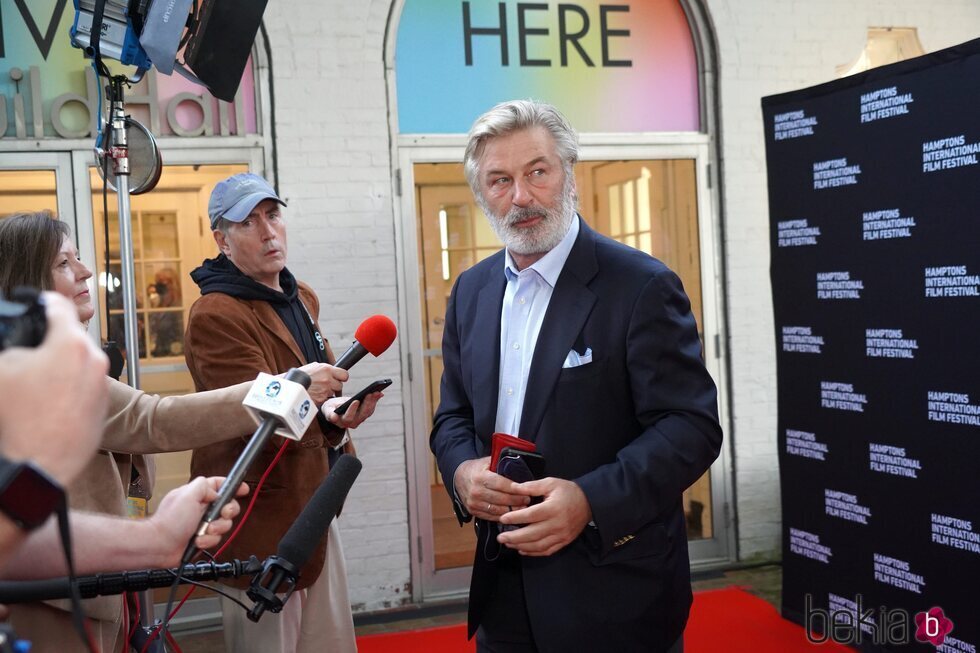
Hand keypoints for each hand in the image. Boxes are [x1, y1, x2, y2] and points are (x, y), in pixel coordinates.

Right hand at [0, 292, 107, 484]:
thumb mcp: (1, 370)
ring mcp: (101, 384)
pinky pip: (84, 385)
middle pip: (70, 336)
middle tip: (28, 349)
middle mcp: (94, 360)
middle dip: (49, 340)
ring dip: (59, 364)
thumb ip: (13, 346)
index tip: (34, 304)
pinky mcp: (102, 406)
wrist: (38, 466)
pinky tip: (47, 399)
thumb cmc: (17, 417)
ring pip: (78, 361)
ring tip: (35, 380)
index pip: (59, 305)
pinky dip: (68, 385)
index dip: (42, 302)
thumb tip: (21, 343)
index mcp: (70, 344)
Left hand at [149, 476, 248, 563]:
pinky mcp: (204, 539)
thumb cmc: (170, 520)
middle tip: (223, 514)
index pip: (219, 485)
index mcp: (198, 495)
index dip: (233, 486)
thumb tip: (216, 493)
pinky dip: (208, 541)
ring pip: (225, 524)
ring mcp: (203, 524)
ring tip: (204, 531)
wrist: (160, 546)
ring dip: (217, 528)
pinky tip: (198, 541)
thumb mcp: (188, 495)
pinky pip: (217, 539)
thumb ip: (204, 486)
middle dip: (228, 511)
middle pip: (228, 506)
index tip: (243, 489)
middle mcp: (202, 508)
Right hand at [296, 362, 348, 403]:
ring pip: (332, 393)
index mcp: (327, 369)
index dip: (342, 377)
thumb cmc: (300, 375)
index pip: (344, 375)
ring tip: (317, 389)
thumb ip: (326, 369)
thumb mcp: (314, 366)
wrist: (290, 386)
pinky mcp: (320, 400)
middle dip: (334, 386)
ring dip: (327, 392)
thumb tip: (334, 370)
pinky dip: (321, 398)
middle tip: (326, 385)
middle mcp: (327, 380)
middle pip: (340, 386)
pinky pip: (325, 399)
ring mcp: (324, 391)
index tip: (340, 378)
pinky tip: (314, 394)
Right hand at [322, 391, 382, 428]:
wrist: (336, 410)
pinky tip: (379, 393)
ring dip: (373, 401)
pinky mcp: (365, 414)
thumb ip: (330, 414)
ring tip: (376, 392)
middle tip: (370, 393)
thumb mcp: (327, 410)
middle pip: (362, 414)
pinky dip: (375, 400)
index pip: (348, 417)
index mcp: (342, 422)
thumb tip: (333, 418)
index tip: (356, 400)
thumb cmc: (331, 408)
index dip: (352, 409)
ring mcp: (360, 419)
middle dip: (367, 403)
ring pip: (368, 411)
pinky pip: (371, 408)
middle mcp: (353, 423)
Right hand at [453, 457, 529, 521]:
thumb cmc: (477, 469)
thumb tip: (518, 464)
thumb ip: (500, 463)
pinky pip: (491, 516)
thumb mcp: (487, 461)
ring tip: (523, 508)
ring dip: (512, 511)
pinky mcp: (473, 511)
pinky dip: (502, 516)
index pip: (501, 484)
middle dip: (516, 500)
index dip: (515, 489)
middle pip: (501, 499)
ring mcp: (474, 503)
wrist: (459, 477)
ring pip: (497, 510)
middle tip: (528, 500)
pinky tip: (512, 515)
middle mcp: (476, 491)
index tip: (527, 490)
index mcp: (480, 476)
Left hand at [497, 477, 591, 555]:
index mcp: (553, 508)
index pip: (530, 516)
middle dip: (514, 537)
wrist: (589, 502)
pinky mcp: (564, 542)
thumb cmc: (568, 491)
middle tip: (500, 537)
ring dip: (521, 546)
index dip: (515, 518)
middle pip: (532, 534)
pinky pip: (547, 551)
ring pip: (538, 546)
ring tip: (508, 544)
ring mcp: (561, 535)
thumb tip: (514, 487)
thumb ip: (532, 486)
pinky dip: (533, 553)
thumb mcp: (551, 483)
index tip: (503, 519)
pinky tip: (522, 550)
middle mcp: (557, 524)